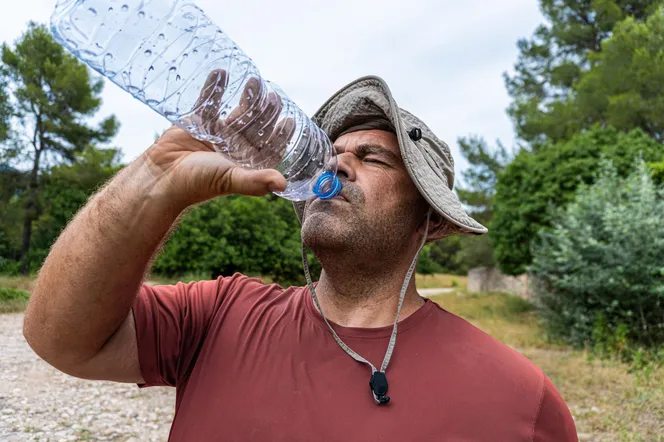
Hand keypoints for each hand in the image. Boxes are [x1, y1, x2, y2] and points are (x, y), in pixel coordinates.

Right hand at [141, 70, 291, 207]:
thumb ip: (256, 181)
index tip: (289, 120)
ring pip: (237, 111)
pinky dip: (214, 87)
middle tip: (273, 97)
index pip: (269, 145)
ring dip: (247, 96)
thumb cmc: (198, 183)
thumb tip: (283, 184)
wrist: (163, 176)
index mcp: (246, 161)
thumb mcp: (231, 180)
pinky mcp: (199, 121)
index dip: (281, 134)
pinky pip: (209, 101)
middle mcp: (235, 147)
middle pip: (257, 125)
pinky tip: (221, 72)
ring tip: (254, 80)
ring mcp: (218, 133)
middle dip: (266, 110)